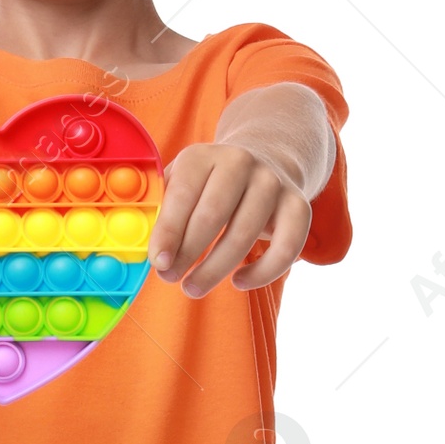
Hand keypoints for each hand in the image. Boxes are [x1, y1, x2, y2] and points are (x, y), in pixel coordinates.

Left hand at [148, 140, 311, 296]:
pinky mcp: (298, 204)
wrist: (264, 160)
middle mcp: (241, 162)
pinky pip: (286, 246)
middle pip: (213, 214)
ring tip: (193, 287)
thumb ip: (163, 211)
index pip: (183, 194)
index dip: (168, 232)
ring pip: (245, 234)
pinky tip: (239, 282)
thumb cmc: (209, 185)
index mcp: (203, 155)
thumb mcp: (181, 185)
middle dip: (188, 253)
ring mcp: (272, 182)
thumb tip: (146, 252)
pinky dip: (262, 272)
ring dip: (216, 269)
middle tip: (170, 278)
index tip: (157, 262)